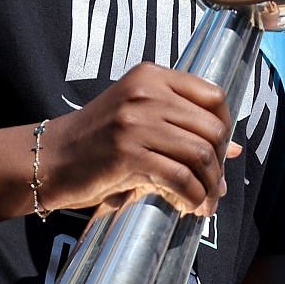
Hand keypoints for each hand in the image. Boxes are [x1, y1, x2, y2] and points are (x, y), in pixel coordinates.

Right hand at [39, 63, 234, 214]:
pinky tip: (190, 207)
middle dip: (220, 164)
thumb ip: (183, 127)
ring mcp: (136, 121)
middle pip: (211, 127)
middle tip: (216, 186)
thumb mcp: (139, 120)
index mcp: (151, 76)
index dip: (225, 127)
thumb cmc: (98, 141)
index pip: (213, 95)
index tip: (220, 152)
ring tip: (207, 203)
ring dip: (210, 185)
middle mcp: (146, 92)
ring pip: (199, 154)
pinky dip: (193, 196)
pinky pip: (179, 177)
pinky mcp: (128, 153)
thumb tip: (234, 150)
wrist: (51, 159)